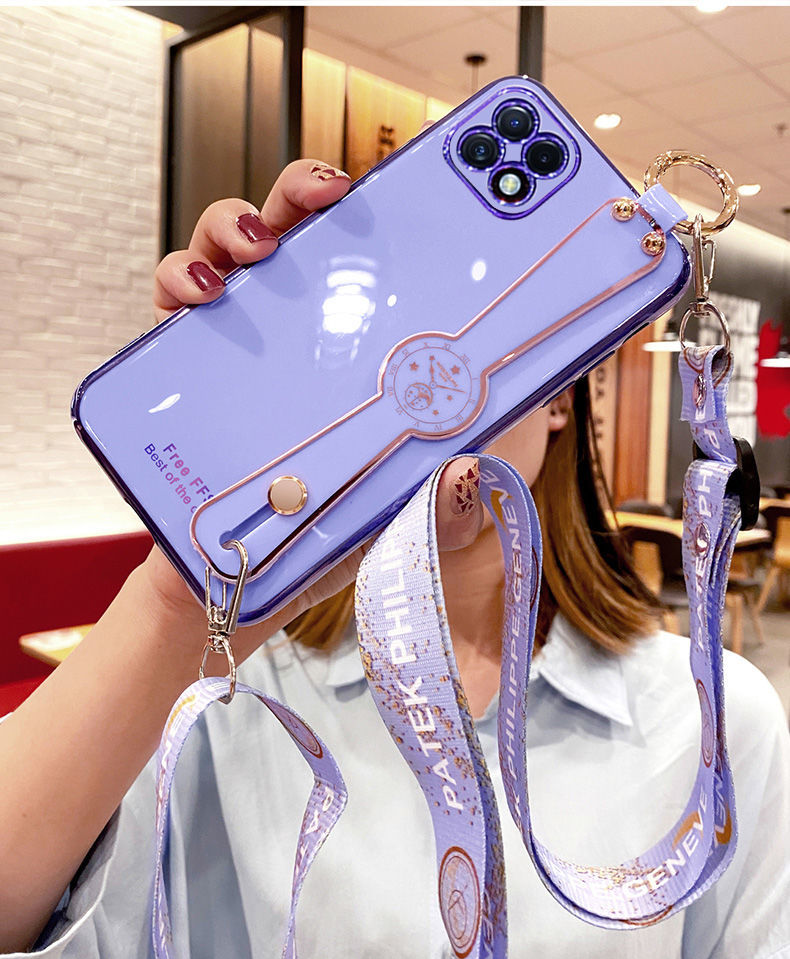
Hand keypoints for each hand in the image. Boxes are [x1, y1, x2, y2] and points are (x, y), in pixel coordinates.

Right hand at [142, 160, 483, 659]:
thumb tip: (467, 471)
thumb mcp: (410, 522)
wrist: (238, 580)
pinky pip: (176, 300)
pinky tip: (197, 293)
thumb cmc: (336, 537)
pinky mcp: (190, 364)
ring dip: (240, 221)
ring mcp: (248, 342)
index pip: (390, 266)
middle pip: (310, 234)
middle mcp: (310, 333)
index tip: (421, 184)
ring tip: (253, 243)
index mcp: (373, 351)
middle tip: (328, 193)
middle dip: (312, 192)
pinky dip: (180, 278)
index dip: (403, 215)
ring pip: (236, 246)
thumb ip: (452, 508)